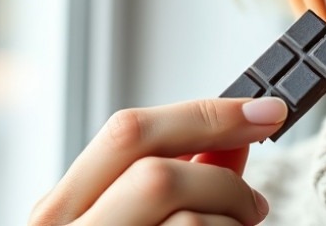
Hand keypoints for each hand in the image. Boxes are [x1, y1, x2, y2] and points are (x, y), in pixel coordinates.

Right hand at [29, 97, 287, 224]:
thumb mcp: (131, 223)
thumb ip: (178, 180)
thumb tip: (235, 136)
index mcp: (59, 212)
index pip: (128, 133)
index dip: (206, 114)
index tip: (266, 111)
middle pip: (158, 174)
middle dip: (222, 181)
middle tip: (254, 204)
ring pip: (188, 223)